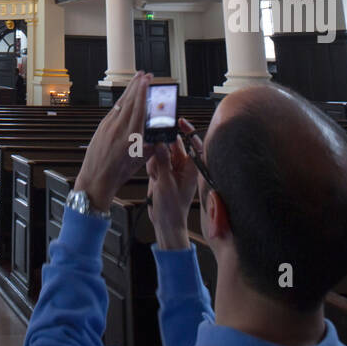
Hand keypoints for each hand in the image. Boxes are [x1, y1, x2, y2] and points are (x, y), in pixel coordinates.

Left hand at [73, 72, 151, 212]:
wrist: (96, 178)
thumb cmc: (118, 174)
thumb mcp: (140, 162)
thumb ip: (151, 147)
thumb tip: (161, 137)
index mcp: (131, 137)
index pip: (138, 108)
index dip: (143, 92)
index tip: (147, 81)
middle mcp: (119, 128)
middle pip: (129, 101)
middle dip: (137, 86)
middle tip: (145, 74)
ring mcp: (108, 126)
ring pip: (121, 103)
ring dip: (129, 90)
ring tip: (137, 79)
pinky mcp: (102, 127)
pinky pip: (113, 110)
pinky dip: (121, 101)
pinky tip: (126, 97)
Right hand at [146, 117, 200, 250]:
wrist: (165, 224)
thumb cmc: (173, 209)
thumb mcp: (166, 183)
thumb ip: (162, 161)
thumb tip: (159, 142)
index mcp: (191, 168)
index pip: (194, 144)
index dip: (188, 132)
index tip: (179, 122)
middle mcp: (183, 167)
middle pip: (174, 145)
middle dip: (164, 148)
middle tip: (155, 146)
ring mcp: (173, 170)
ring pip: (162, 153)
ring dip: (156, 160)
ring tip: (156, 174)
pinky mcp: (163, 174)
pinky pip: (155, 162)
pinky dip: (152, 167)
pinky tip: (153, 178)